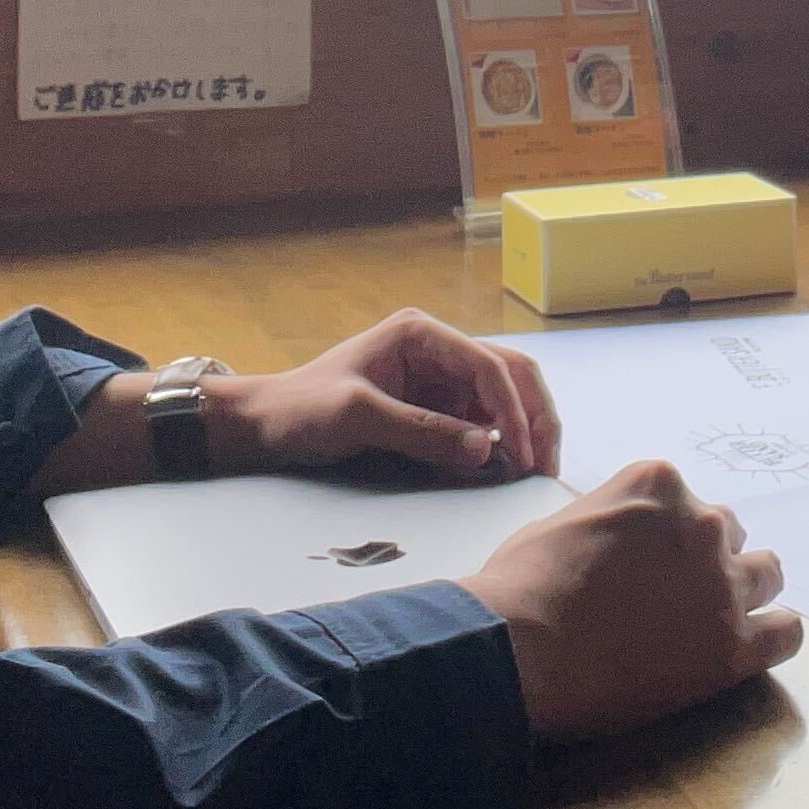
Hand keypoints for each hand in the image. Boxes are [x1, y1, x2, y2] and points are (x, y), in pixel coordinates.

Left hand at [221, 308, 559, 480]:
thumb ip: (420, 430)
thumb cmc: (301, 410)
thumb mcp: (357, 417)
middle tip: (544, 467)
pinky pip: (480, 425)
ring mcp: (439, 381)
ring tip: (531, 474)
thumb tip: (484, 450)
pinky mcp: (435, 409)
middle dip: (533, 417)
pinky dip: (498, 447)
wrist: (265, 427)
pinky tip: (502, 473)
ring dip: (523, 432)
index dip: (514, 411)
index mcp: (421, 335)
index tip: (522, 456)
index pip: (489, 365)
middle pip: (509, 375)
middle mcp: (438, 351)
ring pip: (503, 400)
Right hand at [468, 460, 802, 744]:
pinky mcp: (733, 646)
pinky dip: (774, 635)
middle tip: (673, 595)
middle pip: (728, 533)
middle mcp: (701, 523)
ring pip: (767, 573)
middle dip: (706, 559)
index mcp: (658, 484)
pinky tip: (751, 646)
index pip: (686, 503)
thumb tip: (613, 544)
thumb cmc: (520, 587)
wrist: (518, 650)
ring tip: (712, 620)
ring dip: (744, 591)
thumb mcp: (561, 523)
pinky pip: (786, 632)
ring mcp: (722, 584)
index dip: (666, 537)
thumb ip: (607, 521)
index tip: (646, 563)